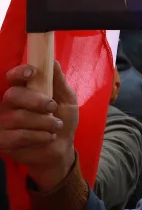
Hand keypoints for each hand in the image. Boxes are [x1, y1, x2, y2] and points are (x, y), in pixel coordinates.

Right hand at [0, 62, 78, 190]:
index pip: (12, 78)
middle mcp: (9, 105)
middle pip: (13, 96)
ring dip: (43, 122)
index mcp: (24, 91)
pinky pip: (17, 136)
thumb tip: (53, 61)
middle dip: (36, 101)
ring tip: (55, 126)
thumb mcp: (67, 99)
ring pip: (18, 117)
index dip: (19, 73)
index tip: (32, 73)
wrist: (61, 147)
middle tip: (52, 107)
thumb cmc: (62, 119)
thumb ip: (59, 81)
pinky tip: (47, 137)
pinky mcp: (2, 140)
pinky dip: (38, 136)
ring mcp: (3, 122)